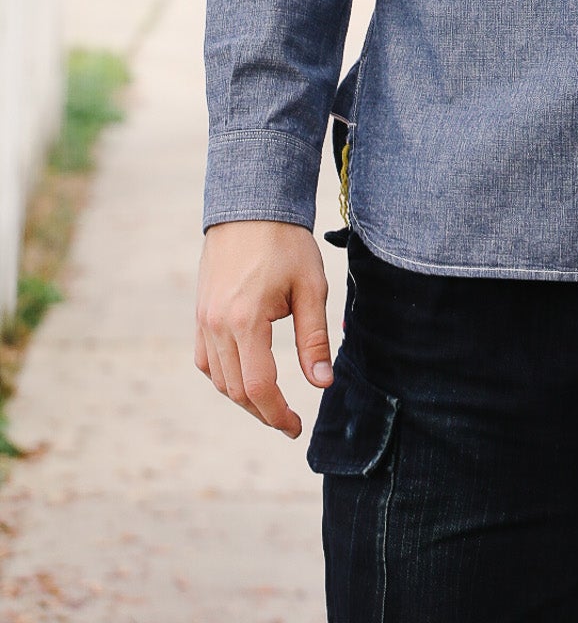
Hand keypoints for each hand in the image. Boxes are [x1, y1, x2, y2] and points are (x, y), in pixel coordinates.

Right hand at [194, 220, 332, 436]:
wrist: (250, 206)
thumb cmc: (285, 243)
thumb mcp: (311, 287)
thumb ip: (313, 339)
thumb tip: (322, 384)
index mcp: (245, 320)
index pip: (258, 388)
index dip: (277, 415)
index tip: (296, 428)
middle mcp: (216, 325)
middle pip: (235, 390)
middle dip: (263, 412)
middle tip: (288, 420)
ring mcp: (203, 320)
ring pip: (218, 379)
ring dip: (242, 397)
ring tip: (271, 402)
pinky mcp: (199, 313)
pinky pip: (205, 360)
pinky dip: (224, 376)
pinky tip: (244, 376)